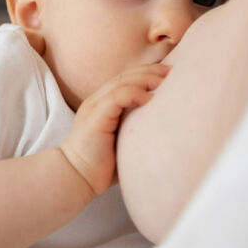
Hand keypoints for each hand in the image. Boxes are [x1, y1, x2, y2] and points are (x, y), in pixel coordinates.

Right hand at [60, 63, 167, 195]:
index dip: (147, 72)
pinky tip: (150, 99)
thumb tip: (165, 129)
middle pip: (126, 75)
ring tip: (164, 82)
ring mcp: (94, 106)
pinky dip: (134, 94)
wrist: (76, 177)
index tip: (170, 74)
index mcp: (103, 103)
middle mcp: (97, 100)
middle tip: (171, 70)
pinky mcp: (95, 117)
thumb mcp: (123, 141)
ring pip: (122, 82)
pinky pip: (116, 97)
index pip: (126, 79)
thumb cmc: (101, 165)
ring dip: (145, 79)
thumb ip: (136, 129)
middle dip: (150, 70)